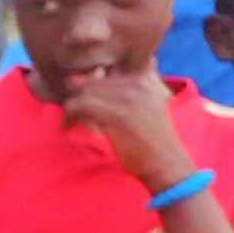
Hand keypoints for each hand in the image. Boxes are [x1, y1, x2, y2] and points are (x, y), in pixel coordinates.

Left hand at [62, 66, 189, 191]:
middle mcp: (139, 81)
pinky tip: (68, 128)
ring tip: (71, 123)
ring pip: (85, 92)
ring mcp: (129, 97)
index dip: (91, 86)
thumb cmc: (151, 137)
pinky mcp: (117, 114)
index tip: (87, 105)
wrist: (165, 161)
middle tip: (74, 116)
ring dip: (72, 109)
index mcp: (146, 77)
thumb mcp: (145, 104)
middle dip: (80, 98)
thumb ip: (124, 87)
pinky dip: (69, 116)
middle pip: (94, 81)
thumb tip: (95, 71)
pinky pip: (81, 105)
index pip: (107, 71)